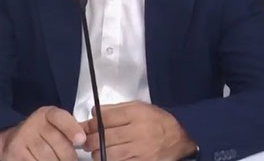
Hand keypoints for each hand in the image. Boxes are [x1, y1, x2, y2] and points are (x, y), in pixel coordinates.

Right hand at [0, 106, 85, 160]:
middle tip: (72, 160)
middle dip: (68, 156)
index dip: (72, 129)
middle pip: (58, 143)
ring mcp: (23, 138)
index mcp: (46, 114)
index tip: (81, 139)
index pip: (60, 118)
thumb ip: (71, 129)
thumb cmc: (39, 134)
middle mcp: (34, 123)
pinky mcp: (15, 153)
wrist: (10, 139)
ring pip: (48, 157)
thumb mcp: (54, 125)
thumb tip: (89, 139)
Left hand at [81, 101, 196, 160]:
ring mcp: (141, 150)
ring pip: (110, 153)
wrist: (179, 138)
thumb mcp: (139, 107)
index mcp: (136, 114)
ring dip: (97, 153)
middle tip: (85, 141)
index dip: (91, 124)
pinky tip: (107, 158)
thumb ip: (115, 109)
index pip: (106, 118)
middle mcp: (138, 131)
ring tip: (94, 151)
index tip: (86, 127)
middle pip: (105, 137)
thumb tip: (94, 112)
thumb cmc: (156, 121)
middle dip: (90, 140)